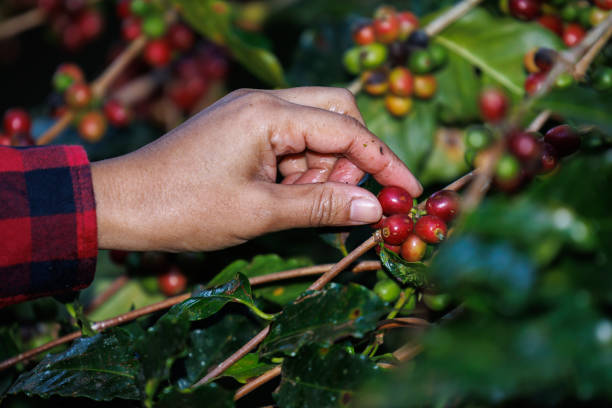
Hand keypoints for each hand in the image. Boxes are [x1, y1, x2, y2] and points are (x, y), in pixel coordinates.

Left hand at [91, 87, 421, 251]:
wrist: (122, 203)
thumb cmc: (184, 208)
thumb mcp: (259, 213)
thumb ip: (321, 206)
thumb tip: (375, 210)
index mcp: (269, 114)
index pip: (346, 129)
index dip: (383, 161)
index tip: (408, 192)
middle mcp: (263, 103)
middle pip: (335, 115)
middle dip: (351, 159)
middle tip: (344, 201)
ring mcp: (250, 114)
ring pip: (313, 131)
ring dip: (322, 170)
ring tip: (299, 206)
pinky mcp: (240, 129)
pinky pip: (288, 142)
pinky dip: (299, 171)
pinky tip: (284, 198)